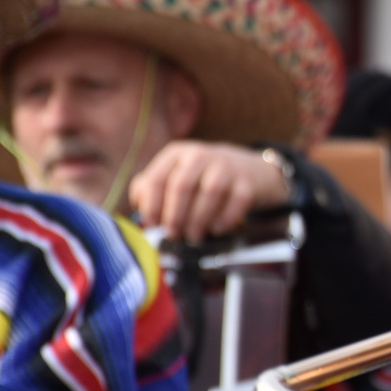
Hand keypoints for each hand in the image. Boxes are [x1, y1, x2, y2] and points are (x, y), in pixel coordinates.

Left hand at [129, 142, 291, 241]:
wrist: (250, 170)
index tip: (152, 225)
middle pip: (182, 185)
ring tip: (194, 236)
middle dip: (175, 215)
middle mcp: (200, 155)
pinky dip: (224, 219)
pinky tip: (216, 229)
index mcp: (176, 154)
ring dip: (199, 220)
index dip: (151, 205)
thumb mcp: (175, 175)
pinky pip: (236, 202)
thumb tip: (140, 208)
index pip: (157, 179)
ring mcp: (227, 166)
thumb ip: (151, 188)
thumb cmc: (202, 179)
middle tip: (173, 235)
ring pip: (210, 193)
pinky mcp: (247, 181)